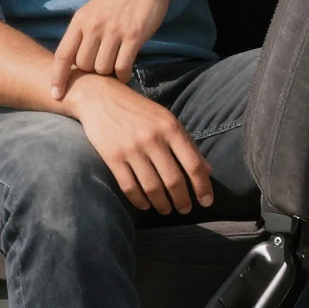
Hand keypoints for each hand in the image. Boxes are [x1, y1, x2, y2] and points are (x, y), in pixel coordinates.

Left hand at [50, 0, 174, 98]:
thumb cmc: (117, 0)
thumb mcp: (92, 11)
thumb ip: (82, 33)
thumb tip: (73, 61)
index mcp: (80, 21)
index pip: (62, 54)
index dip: (57, 77)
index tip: (55, 95)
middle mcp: (93, 27)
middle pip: (84, 65)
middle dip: (91, 73)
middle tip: (101, 69)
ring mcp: (113, 31)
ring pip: (103, 68)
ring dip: (108, 74)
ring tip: (114, 68)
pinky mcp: (133, 36)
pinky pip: (123, 66)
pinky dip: (123, 75)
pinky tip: (125, 73)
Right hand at [66, 75, 213, 214]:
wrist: (100, 97)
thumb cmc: (139, 110)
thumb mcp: (167, 120)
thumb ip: (188, 144)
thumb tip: (208, 171)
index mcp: (170, 128)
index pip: (193, 165)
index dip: (203, 187)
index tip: (206, 202)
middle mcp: (152, 139)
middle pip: (173, 181)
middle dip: (182, 201)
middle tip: (184, 210)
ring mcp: (131, 149)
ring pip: (152, 188)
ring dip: (162, 205)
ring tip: (165, 209)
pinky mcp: (112, 157)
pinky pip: (129, 187)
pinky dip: (139, 201)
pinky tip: (145, 205)